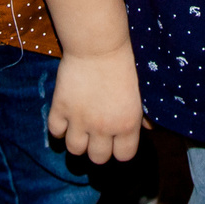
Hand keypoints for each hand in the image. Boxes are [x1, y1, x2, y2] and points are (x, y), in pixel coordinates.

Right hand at [47, 44, 142, 163]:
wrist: (98, 45)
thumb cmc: (124, 64)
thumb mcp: (140, 92)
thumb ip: (143, 115)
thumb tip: (149, 129)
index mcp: (126, 125)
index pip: (123, 156)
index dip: (120, 149)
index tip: (117, 140)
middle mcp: (103, 128)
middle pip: (98, 158)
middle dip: (98, 149)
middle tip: (97, 135)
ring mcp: (79, 120)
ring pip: (74, 149)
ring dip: (78, 141)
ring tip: (80, 129)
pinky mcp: (61, 108)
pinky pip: (55, 132)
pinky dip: (59, 128)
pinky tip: (66, 118)